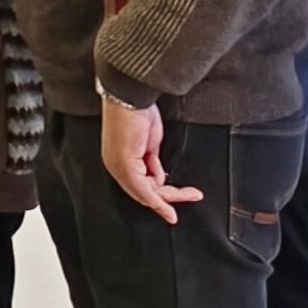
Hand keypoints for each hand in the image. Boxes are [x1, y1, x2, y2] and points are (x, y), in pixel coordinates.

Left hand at [101, 97, 203, 225]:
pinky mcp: (125, 166)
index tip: (174, 202)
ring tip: (191, 193)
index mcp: (120, 160)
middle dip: (169, 198)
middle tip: (190, 197)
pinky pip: (143, 191)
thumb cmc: (137, 112)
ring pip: (147, 194)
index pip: (139, 185)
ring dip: (171, 197)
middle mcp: (116, 167)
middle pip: (144, 193)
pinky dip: (158, 203)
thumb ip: (152, 161)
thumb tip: (159, 176)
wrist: (130, 97)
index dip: (158, 195)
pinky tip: (169, 210)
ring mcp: (119, 168)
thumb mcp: (149, 141)